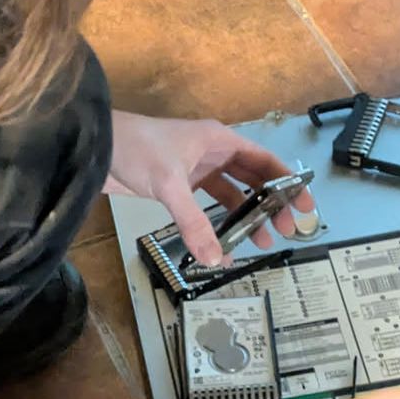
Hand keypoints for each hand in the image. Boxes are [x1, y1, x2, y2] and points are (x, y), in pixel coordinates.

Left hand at [104, 111, 314, 265]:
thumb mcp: (170, 184)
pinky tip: (222, 243)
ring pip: (231, 195)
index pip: (264, 162)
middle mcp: (211, 153)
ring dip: (245, 217)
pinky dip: (216, 224)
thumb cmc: (134, 148)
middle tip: (286, 230)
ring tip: (261, 241)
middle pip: (252, 180)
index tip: (305, 205)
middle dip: (270, 205)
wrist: (94, 147)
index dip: (287, 182)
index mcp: (219, 140)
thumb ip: (194, 223)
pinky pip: (206, 207)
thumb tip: (215, 258)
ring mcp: (194, 169)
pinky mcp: (177, 186)